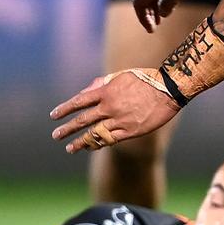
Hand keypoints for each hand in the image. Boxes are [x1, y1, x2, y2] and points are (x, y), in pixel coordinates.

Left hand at [50, 70, 180, 152]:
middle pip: (82, 120)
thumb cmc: (146, 79)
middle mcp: (109, 107)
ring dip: (80, 141)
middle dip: (67, 129)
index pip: (79, 102)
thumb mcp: (121, 76)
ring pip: (94, 133)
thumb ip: (101, 83)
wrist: (169, 90)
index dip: (64, 109)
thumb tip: (85, 92)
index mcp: (106, 92)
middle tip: (56, 135)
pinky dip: (98, 144)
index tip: (54, 115)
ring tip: (69, 148)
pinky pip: (110, 139)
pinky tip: (90, 147)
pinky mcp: (131, 131)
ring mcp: (120, 120)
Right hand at [132, 0, 222, 31]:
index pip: (138, 3)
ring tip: (160, 20)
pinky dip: (161, 1)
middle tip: (155, 27)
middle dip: (147, 15)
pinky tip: (171, 5)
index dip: (142, 17)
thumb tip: (162, 14)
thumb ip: (168, 2)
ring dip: (153, 9)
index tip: (152, 29)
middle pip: (144, 0)